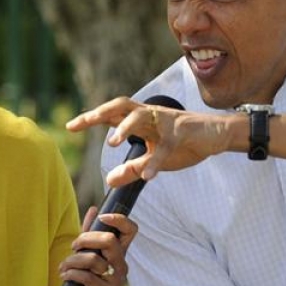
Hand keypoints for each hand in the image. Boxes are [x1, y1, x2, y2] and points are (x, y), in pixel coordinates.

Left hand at [59, 207, 137, 285]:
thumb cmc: (83, 281)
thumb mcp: (85, 254)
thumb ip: (89, 233)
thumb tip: (94, 208)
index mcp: (118, 253)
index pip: (131, 230)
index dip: (119, 219)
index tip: (101, 217)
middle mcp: (121, 265)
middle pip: (110, 240)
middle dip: (85, 239)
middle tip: (74, 247)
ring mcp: (116, 280)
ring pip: (93, 259)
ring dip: (72, 260)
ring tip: (64, 266)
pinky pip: (86, 277)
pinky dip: (71, 273)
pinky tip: (64, 276)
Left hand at [66, 97, 230, 186]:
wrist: (216, 135)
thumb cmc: (184, 143)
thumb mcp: (154, 159)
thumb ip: (133, 169)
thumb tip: (109, 180)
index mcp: (141, 120)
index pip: (111, 114)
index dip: (90, 118)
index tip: (70, 127)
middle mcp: (150, 116)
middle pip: (120, 105)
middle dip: (100, 112)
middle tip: (82, 123)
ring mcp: (166, 122)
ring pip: (141, 118)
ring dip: (125, 128)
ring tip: (111, 143)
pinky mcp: (182, 133)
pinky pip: (166, 147)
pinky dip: (156, 161)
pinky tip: (148, 177)